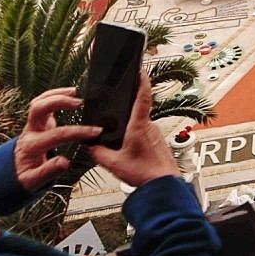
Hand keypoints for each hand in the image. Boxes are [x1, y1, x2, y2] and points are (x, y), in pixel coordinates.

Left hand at [15, 88, 103, 192]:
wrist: (13, 171)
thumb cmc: (25, 176)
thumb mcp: (33, 182)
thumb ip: (49, 172)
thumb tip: (64, 162)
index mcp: (31, 146)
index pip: (57, 134)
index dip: (78, 131)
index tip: (95, 131)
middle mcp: (29, 131)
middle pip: (38, 109)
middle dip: (58, 102)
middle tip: (78, 103)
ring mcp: (31, 124)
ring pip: (38, 101)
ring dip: (55, 94)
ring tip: (74, 92)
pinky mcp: (36, 121)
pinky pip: (42, 102)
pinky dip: (54, 94)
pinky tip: (70, 92)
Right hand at [87, 73, 181, 188]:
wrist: (164, 186)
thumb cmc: (144, 174)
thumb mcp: (113, 164)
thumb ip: (98, 152)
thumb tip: (90, 145)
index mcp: (139, 126)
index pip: (143, 97)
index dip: (142, 81)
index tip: (140, 69)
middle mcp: (150, 127)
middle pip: (138, 111)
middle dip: (126, 111)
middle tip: (114, 112)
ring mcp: (156, 134)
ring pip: (140, 125)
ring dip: (130, 129)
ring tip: (121, 142)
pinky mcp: (158, 142)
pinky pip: (145, 135)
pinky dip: (135, 138)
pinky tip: (130, 151)